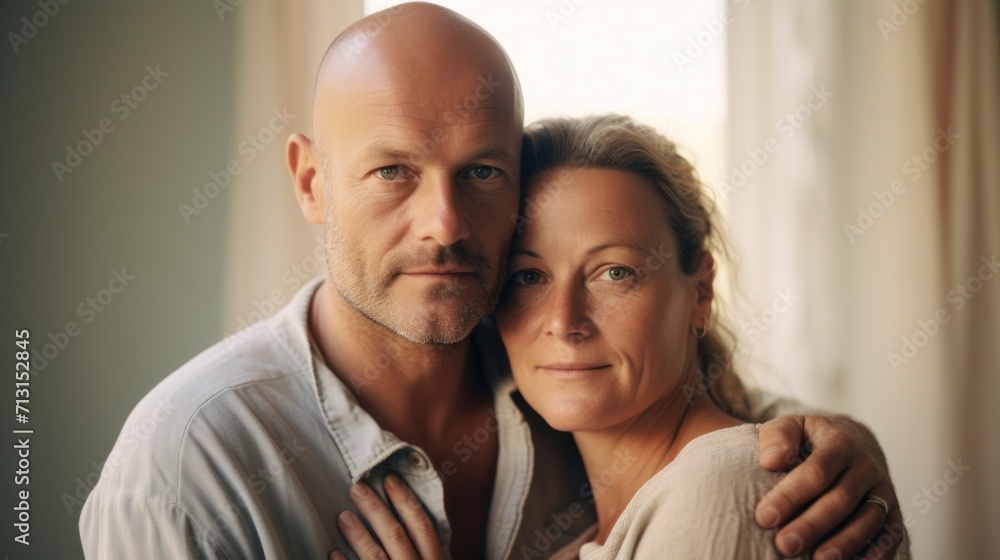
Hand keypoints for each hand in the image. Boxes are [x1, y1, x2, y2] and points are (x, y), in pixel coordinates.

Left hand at [330, 474, 445, 559]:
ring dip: (359, 535)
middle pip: (396, 535)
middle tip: (357, 488)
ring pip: (376, 557)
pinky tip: (333, 553)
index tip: (389, 479)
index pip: (422, 526)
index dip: (406, 501)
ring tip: (343, 516)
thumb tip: (406, 518)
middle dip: (376, 510)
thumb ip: (426, 550)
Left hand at [755, 415, 904, 558]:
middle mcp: (865, 466)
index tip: (764, 517)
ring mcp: (882, 490)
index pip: (816, 472)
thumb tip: (771, 461)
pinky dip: (879, 551)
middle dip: (811, 526)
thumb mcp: (791, 426)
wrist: (853, 441)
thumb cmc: (810, 440)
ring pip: (868, 519)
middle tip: (784, 546)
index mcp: (839, 443)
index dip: (790, 496)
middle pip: (840, 500)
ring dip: (844, 543)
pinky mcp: (893, 511)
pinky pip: (892, 533)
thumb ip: (777, 437)